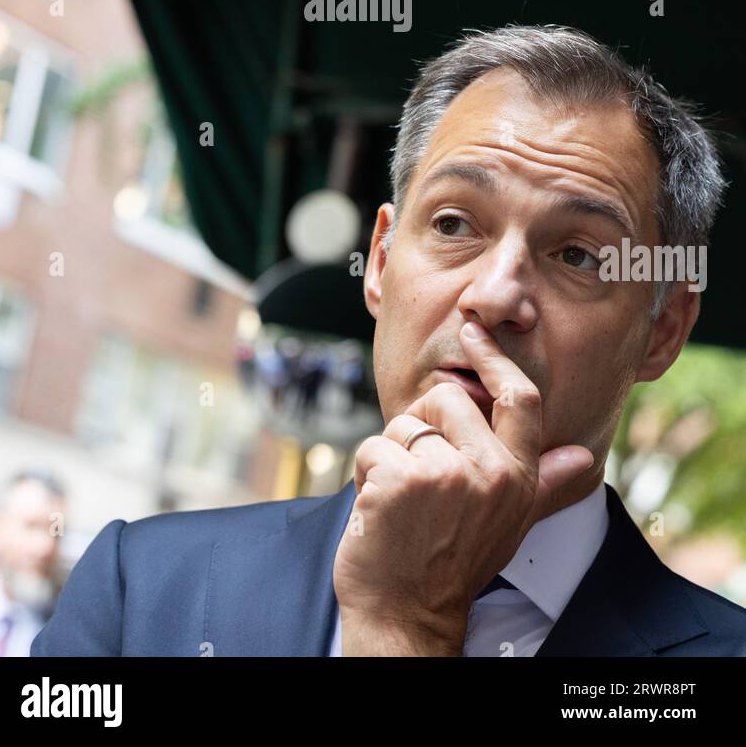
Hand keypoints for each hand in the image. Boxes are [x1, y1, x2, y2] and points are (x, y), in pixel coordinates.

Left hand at [333, 318, 593, 653]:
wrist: (405, 616)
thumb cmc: (451, 565)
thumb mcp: (509, 522)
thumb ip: (543, 483)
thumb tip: (584, 457)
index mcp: (517, 476)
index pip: (519, 399)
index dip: (496, 358)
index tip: (474, 333)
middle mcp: (489, 472)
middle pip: (446, 399)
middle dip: (419, 429)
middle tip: (418, 480)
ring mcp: (445, 475)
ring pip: (403, 425)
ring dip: (389, 457)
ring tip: (399, 502)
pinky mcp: (401, 481)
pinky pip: (370, 448)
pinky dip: (364, 475)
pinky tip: (377, 511)